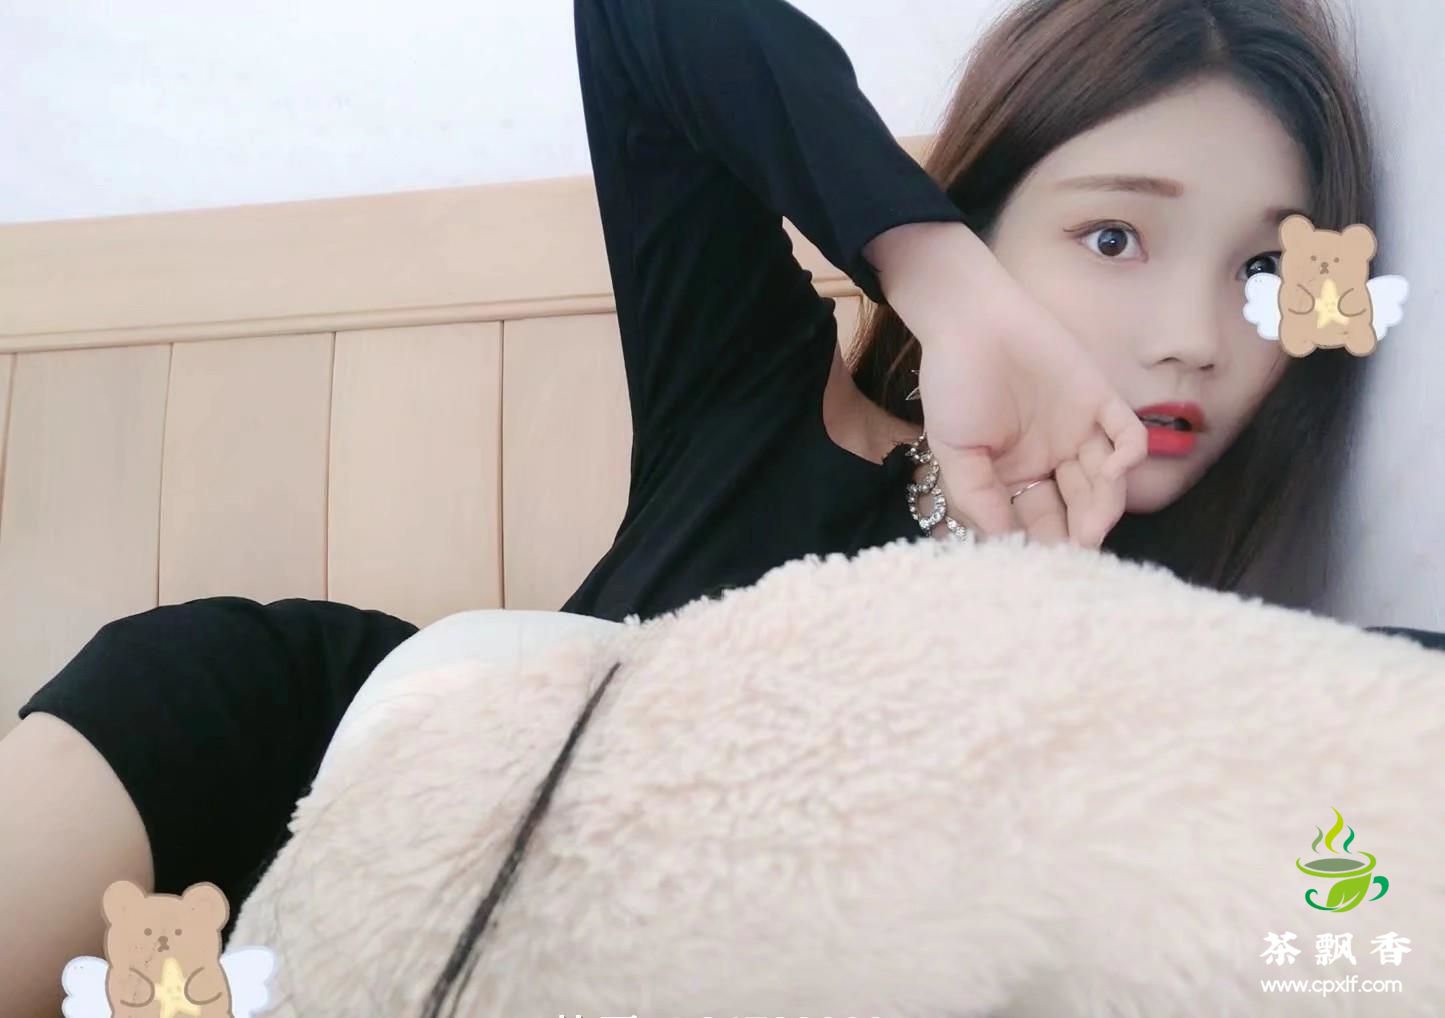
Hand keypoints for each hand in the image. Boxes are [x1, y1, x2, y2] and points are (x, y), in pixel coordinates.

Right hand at [867, 222, 1144, 544]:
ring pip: (1105, 479)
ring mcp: (1079, 430)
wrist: (969, 318)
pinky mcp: (1100, 400)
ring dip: (1105, 504)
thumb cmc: (954, 382)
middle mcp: (1051, 458)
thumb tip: (1003, 542)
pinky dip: (1129, 454)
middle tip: (1079, 549)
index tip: (1048, 564)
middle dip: (1079, 532)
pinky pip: (1128, 434)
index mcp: (1015, 474)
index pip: (1037, 521)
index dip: (1045, 544)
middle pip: (1076, 506)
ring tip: (1095, 525)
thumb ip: (977, 497)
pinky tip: (1114, 468)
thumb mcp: (953, 449)